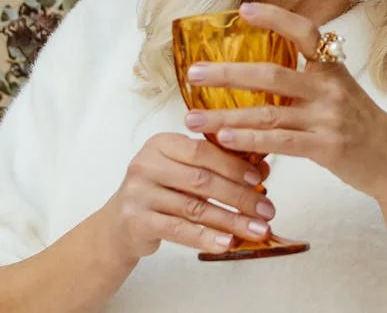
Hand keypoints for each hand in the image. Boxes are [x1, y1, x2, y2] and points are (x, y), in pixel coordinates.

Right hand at [98, 132, 275, 260]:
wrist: (119, 225)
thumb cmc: (161, 193)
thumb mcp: (185, 173)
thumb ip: (218, 168)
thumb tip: (263, 170)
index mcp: (161, 144)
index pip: (202, 150)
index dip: (233, 164)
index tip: (259, 179)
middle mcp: (146, 164)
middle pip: (202, 179)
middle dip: (240, 196)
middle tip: (267, 210)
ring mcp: (139, 193)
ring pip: (194, 207)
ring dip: (231, 220)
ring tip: (257, 229)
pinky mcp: (136, 221)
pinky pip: (178, 230)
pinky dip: (206, 237)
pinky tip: (227, 242)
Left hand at [182, 2, 386, 202]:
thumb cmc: (362, 127)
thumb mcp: (340, 93)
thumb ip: (307, 82)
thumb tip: (257, 77)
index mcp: (332, 69)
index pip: (303, 32)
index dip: (274, 18)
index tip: (242, 11)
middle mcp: (330, 88)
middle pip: (270, 75)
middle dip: (227, 73)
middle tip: (193, 72)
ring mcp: (329, 118)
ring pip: (267, 113)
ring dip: (225, 116)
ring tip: (193, 118)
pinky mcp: (327, 147)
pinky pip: (280, 142)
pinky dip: (249, 140)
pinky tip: (224, 140)